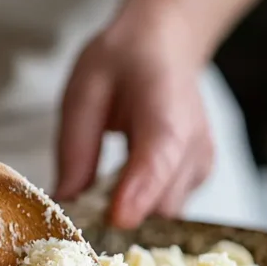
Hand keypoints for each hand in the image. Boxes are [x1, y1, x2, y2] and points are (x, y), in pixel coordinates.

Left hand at [54, 14, 213, 229]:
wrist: (166, 46)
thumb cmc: (124, 63)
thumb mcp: (83, 91)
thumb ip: (75, 148)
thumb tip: (65, 203)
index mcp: (166, 109)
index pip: (160, 157)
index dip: (140, 192)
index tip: (116, 219)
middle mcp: (195, 143)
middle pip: (161, 203)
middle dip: (119, 211)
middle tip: (80, 203)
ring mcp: (201, 165)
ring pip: (163, 214)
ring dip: (128, 210)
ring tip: (103, 182)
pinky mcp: (197, 179)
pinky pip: (166, 209)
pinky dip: (140, 205)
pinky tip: (124, 180)